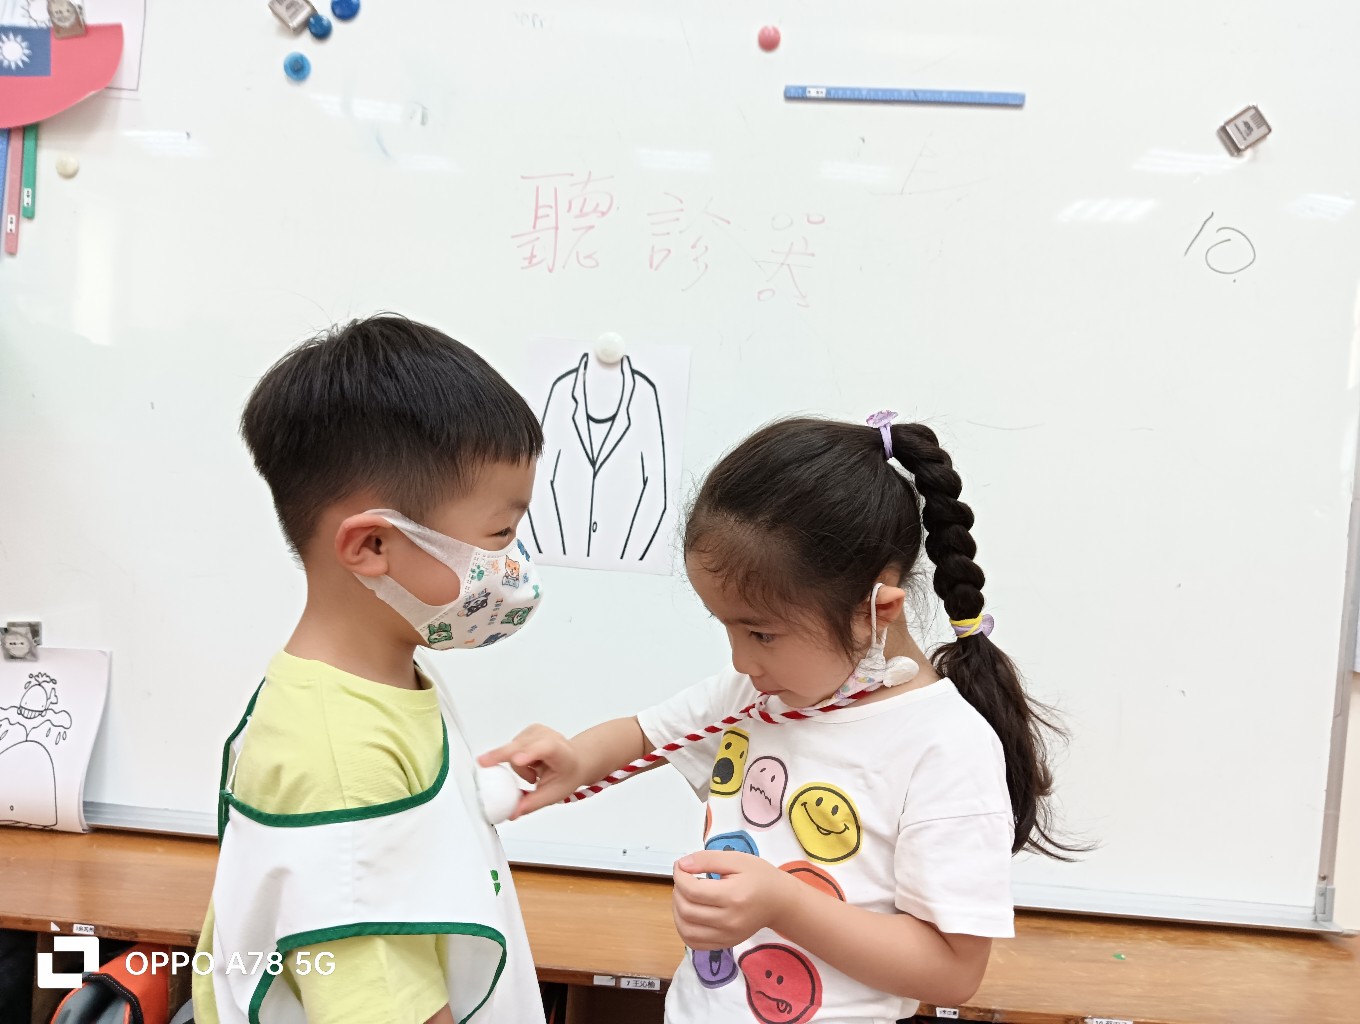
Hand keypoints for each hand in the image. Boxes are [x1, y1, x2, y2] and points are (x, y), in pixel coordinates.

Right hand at [478, 725, 582, 819]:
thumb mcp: (554, 794)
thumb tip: (512, 812)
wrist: (574, 760)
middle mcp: (548, 737)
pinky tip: (528, 763)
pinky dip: (515, 760)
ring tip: (533, 774)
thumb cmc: (567, 774)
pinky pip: (511, 748)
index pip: (545, 749)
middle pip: (522, 745)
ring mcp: (536, 731)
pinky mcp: (526, 731)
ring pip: (513, 750)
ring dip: (517, 767)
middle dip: (502, 755)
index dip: (529, 753)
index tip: (517, 760)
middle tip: (483, 763)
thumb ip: (532, 803)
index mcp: (561, 752)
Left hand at [671, 850, 796, 949]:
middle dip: (677, 891)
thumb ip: (708, 859)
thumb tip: (682, 865)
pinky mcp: (725, 944)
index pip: (692, 891)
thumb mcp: (737, 859)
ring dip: (677, 910)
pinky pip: (694, 943)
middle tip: (684, 879)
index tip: (681, 866)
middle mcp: (729, 921)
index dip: (680, 876)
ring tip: (684, 896)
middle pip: (686, 910)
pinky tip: (689, 913)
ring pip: (686, 929)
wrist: (780, 902)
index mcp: (733, 896)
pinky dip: (684, 928)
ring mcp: (727, 936)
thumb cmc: (761, 877)